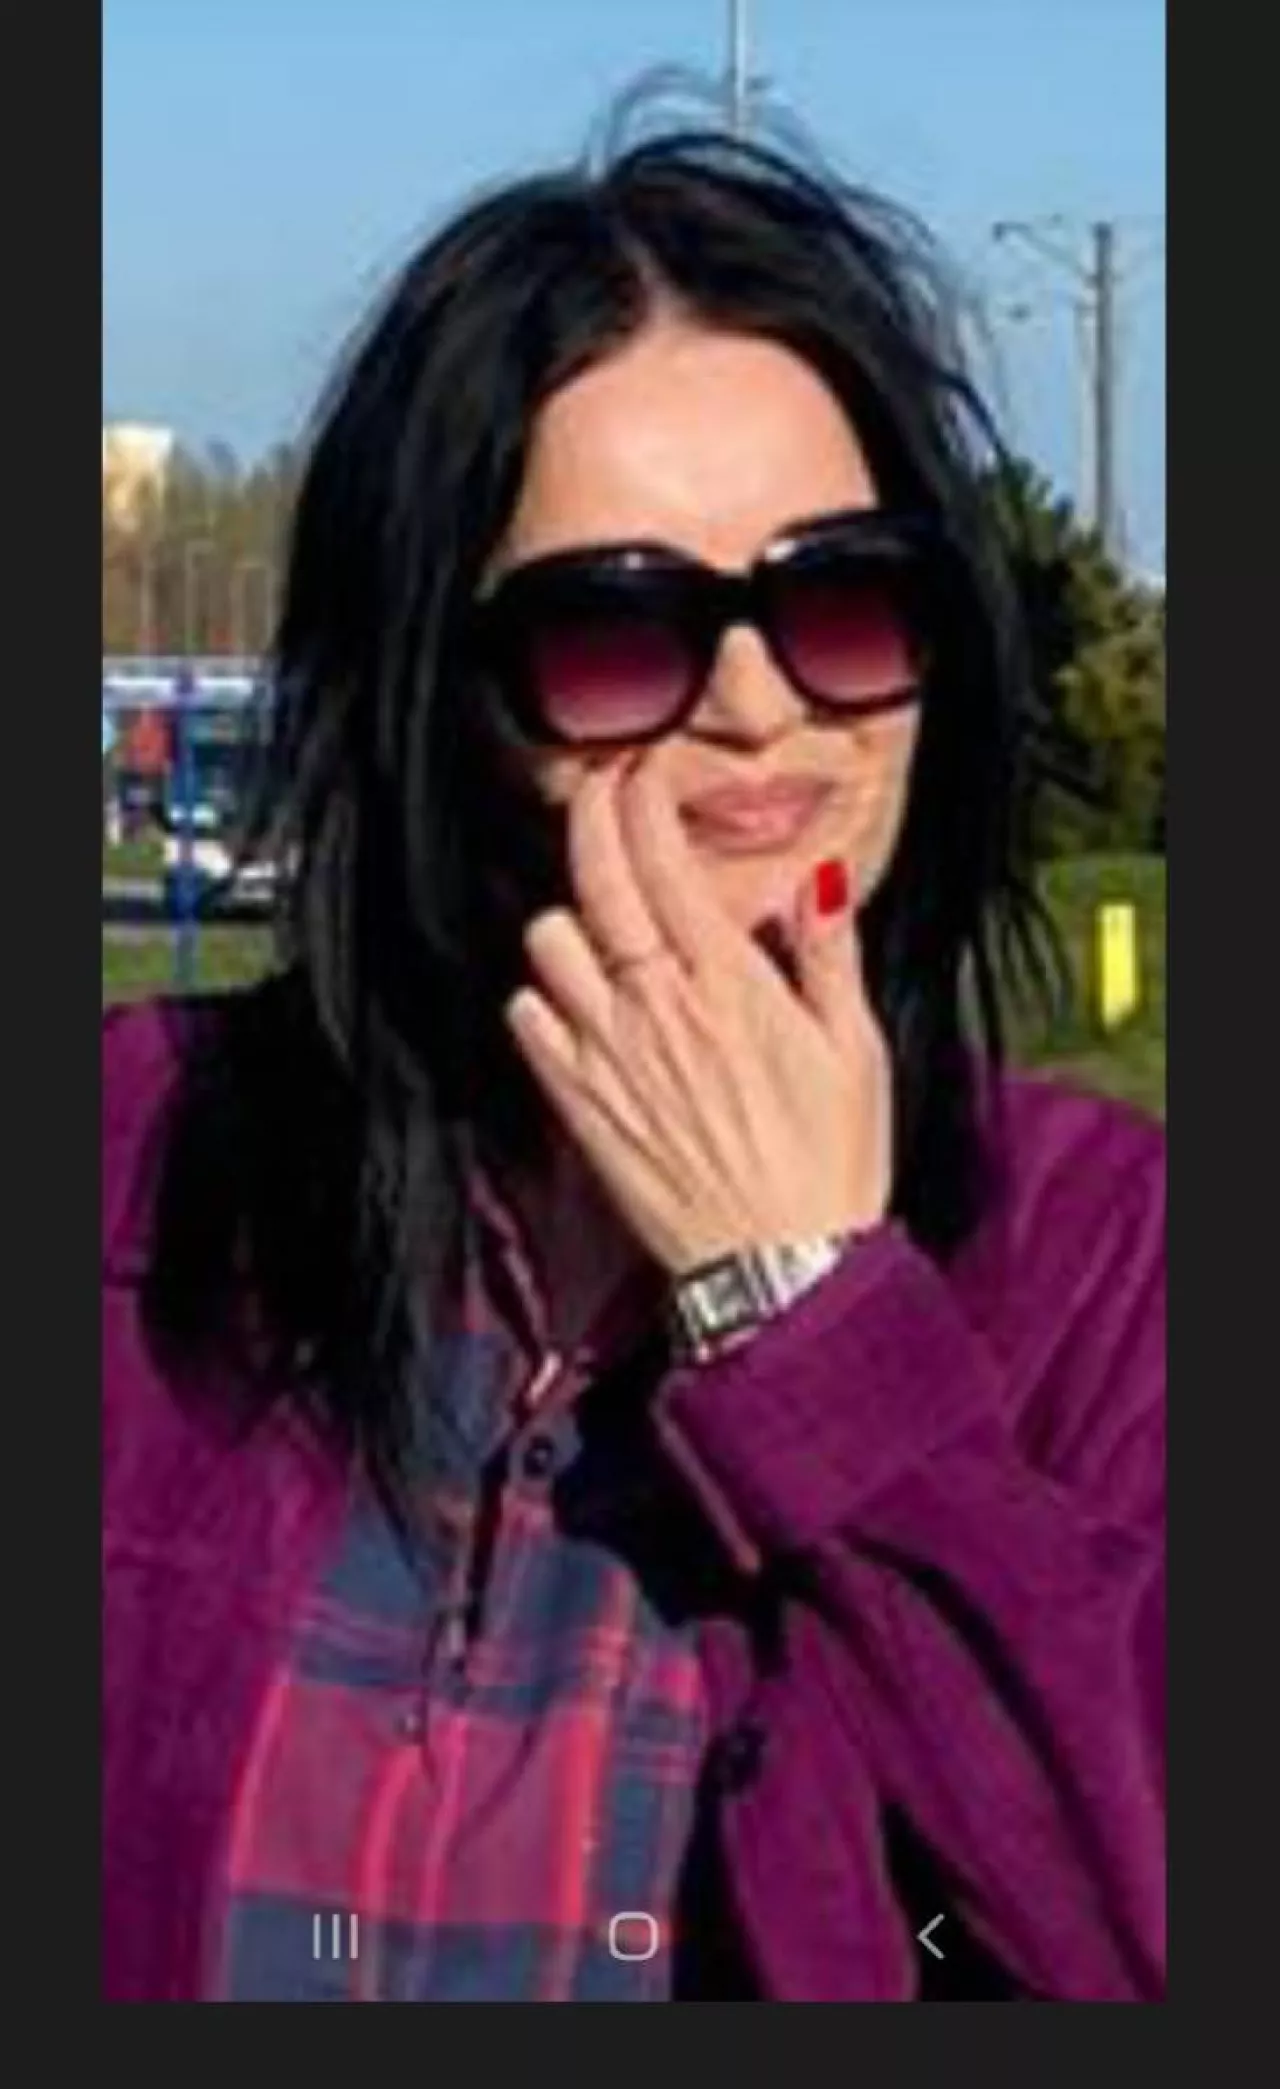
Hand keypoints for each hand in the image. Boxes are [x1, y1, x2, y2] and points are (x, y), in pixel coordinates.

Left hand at [503, 761, 892, 1276]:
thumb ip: (828, 954)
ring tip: (596, 922)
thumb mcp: (856, 1050)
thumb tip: (819, 878)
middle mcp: (656, 1007)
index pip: (663, 864)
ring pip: (548, 944)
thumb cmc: (831, 1163)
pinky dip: (539, 995)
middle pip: (595, 883)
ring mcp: (608, 1055)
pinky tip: (570, 999)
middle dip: (590, 821)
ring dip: (568, 919)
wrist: (781, 1270)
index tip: (638, 775)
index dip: (640, 804)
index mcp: (728, 984)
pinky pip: (527, 1020)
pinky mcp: (578, 1105)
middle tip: (597, 797)